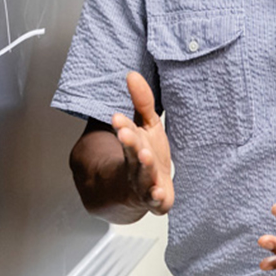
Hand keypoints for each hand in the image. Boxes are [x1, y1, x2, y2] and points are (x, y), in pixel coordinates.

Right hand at [111, 72, 173, 215]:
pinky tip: (158, 193)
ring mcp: (145, 183)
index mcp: (133, 145)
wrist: (138, 193)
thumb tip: (132, 74)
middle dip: (130, 143)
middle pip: (132, 153)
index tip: (117, 118)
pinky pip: (156, 201)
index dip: (123, 126)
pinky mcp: (157, 200)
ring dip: (144, 166)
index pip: (127, 133)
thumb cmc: (146, 153)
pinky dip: (157, 198)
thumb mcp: (146, 125)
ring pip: (143, 175)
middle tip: (125, 132)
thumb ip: (141, 102)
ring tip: (145, 156)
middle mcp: (137, 165)